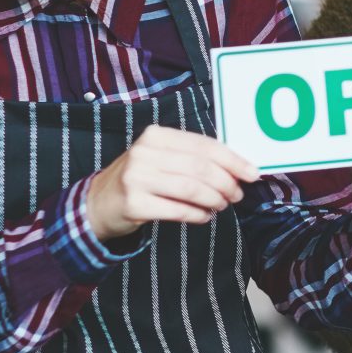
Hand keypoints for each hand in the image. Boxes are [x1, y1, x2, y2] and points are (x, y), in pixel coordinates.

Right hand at [85, 125, 257, 240]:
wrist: (97, 203)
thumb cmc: (140, 179)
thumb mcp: (161, 158)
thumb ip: (193, 158)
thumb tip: (238, 168)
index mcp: (156, 136)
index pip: (204, 146)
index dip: (233, 160)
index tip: (253, 174)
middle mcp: (145, 153)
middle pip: (201, 168)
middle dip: (227, 183)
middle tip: (237, 194)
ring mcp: (137, 178)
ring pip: (192, 189)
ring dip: (215, 200)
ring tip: (222, 205)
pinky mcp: (134, 204)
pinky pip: (178, 210)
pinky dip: (198, 215)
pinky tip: (205, 216)